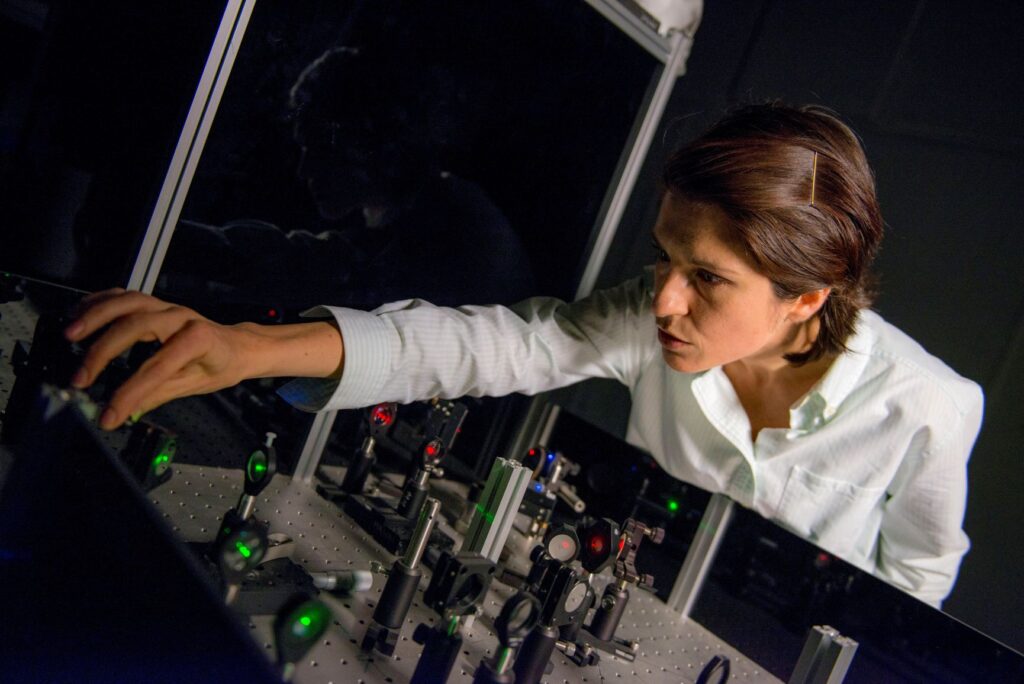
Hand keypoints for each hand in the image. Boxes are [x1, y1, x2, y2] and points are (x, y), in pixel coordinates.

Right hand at [65, 288, 257, 429]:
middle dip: (103, 352)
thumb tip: (126, 414)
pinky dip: (99, 301)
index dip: (130, 393)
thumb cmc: (221, 364)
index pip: (157, 367)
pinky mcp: (155, 304)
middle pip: (136, 326)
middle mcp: (181, 317)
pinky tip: (79, 313)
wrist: (236, 345)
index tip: (110, 413)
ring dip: (95, 315)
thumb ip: (158, 396)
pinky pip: (123, 295)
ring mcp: (167, 306)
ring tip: (70, 335)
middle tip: (81, 378)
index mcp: (198, 340)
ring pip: (127, 302)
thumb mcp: (194, 385)